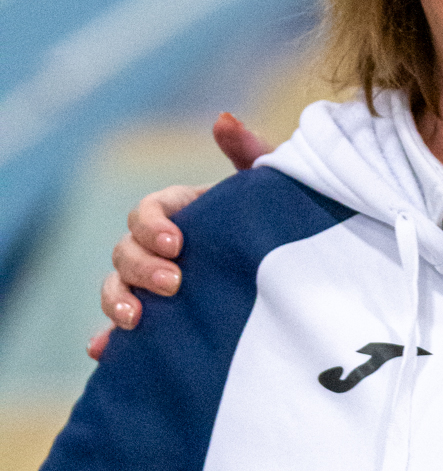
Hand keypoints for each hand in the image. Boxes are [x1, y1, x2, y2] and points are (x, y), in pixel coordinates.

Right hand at [87, 113, 269, 357]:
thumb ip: (252, 154)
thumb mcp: (275, 194)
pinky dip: (109, 339)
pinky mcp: (162, 321)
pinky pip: (124, 332)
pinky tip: (104, 351)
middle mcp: (163, 248)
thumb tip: (222, 119)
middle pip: (126, 250)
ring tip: (136, 320)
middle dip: (141, 267)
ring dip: (117, 301)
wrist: (310, 278)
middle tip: (173, 284)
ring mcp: (158, 285)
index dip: (153, 225)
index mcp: (184, 212)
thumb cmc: (287, 225)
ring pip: (117, 287)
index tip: (177, 244)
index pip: (149, 210)